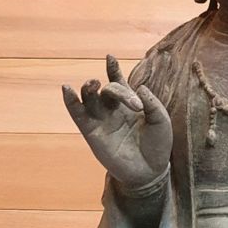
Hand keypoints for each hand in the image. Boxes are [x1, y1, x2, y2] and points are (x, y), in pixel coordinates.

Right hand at [62, 55, 171, 188]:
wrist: (151, 170)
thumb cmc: (157, 144)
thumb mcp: (160, 121)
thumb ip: (152, 103)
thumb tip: (139, 88)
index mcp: (129, 103)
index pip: (118, 82)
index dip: (113, 70)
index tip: (109, 58)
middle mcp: (113, 110)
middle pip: (107, 90)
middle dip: (118, 90)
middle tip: (135, 105)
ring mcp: (102, 120)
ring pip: (89, 98)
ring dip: (89, 88)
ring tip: (92, 83)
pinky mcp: (92, 133)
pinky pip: (78, 115)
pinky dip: (71, 102)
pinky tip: (67, 90)